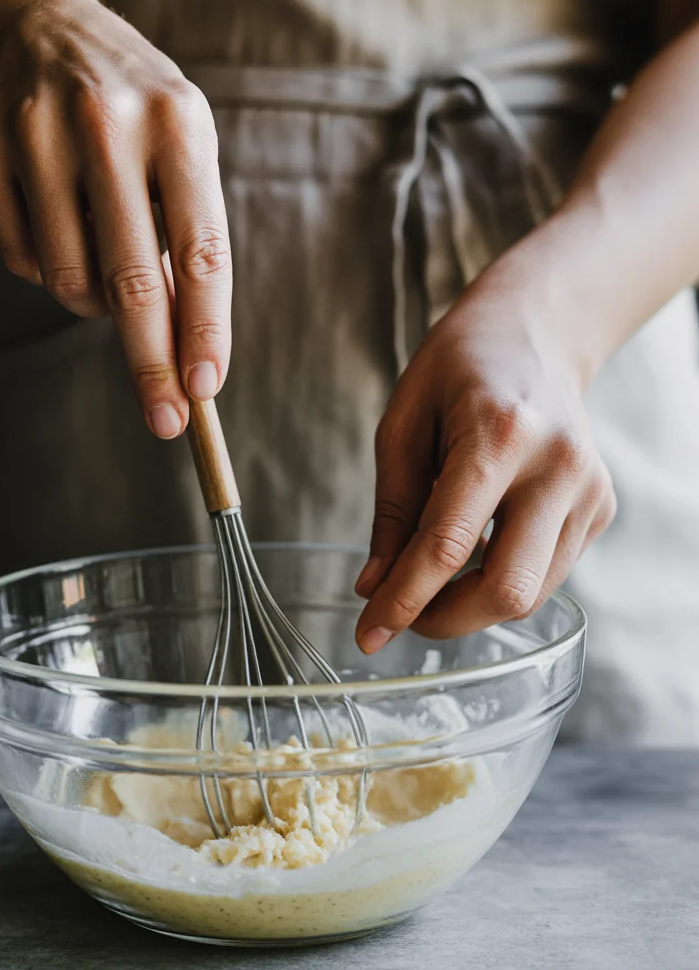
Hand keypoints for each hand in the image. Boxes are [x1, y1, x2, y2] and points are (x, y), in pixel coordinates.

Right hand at [0, 0, 229, 437]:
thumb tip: (187, 346)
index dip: (204, 328)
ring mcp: (36, 133)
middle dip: (151, 362)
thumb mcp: (184, 148)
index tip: (205, 390)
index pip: (201, 248)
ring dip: (94, 302)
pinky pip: (21, 258)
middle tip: (166, 422)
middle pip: (132, 279)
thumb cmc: (136, 113)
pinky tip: (59, 225)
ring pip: (69, 278)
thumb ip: (190, 236)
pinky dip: (47, 268)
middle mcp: (107, 121)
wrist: (38, 27)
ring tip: (105, 262)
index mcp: (179, 121)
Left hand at [354, 283, 615, 650]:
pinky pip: (548, 573)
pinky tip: (479, 549)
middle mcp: (556, 466)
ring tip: (433, 580)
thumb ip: (392, 510)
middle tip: (403, 615)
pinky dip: (502, 579)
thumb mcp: (403, 423)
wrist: (534, 335)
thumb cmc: (458, 372)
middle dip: (446, 620)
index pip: (447, 544)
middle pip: (506, 588)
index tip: (368, 635)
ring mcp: (589, 490)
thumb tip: (376, 588)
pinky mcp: (601, 508)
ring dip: (472, 606)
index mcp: (499, 434)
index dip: (403, 600)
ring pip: (532, 594)